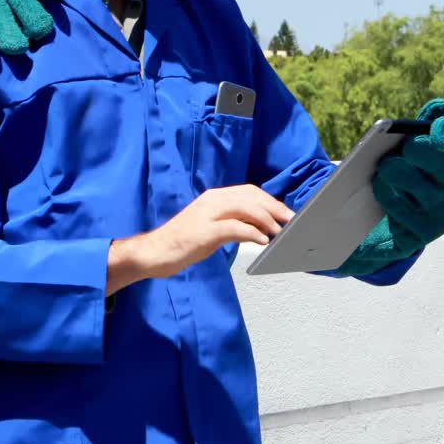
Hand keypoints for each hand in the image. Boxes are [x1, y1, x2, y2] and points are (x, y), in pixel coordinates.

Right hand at [107, 185, 293, 292]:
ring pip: (246, 207)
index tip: (286, 213)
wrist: (154, 252)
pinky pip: (235, 227)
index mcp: (214, 197)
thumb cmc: (182, 242)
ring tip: (278, 232)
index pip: (250, 191)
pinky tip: (262, 241)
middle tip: (290, 221)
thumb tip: (260, 229)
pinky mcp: (204, 232)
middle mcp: (212, 200)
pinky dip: (252, 233)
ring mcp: (207, 214)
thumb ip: (233, 223)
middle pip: (251, 196)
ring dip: (267, 219)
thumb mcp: (212, 228)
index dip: (271, 201)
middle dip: (274, 208)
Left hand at [334, 98, 443, 277]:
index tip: (436, 126)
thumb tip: (440, 109)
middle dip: (423, 152)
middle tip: (406, 147)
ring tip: (386, 164)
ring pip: (418, 186)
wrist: (402, 223)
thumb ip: (431, 123)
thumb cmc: (416, 174)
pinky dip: (385, 191)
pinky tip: (379, 183)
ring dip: (397, 170)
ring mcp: (442, 214)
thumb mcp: (427, 150)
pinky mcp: (421, 233)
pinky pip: (399, 207)